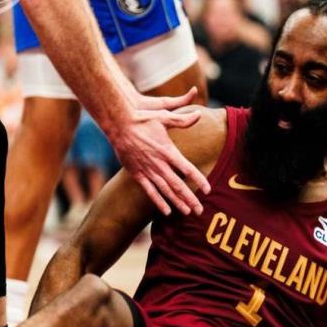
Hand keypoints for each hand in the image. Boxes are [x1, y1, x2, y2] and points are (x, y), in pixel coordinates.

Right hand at [112, 87, 210, 215]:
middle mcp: (159, 164)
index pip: (188, 169)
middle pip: (178, 185)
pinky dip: (158, 201)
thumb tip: (199, 114)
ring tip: (188, 212)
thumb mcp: (164, 116)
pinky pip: (149, 191)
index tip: (208, 190)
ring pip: (165, 191)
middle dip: (190, 198)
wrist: (118, 124)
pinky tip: (166, 211)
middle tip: (200, 211)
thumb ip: (182, 120)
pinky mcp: (136, 174)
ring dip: (177, 202)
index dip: (199, 180)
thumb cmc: (143, 119)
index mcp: (168, 151)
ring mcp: (147, 170)